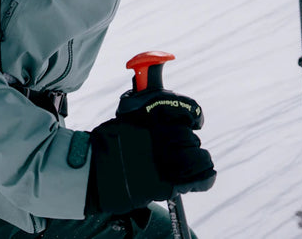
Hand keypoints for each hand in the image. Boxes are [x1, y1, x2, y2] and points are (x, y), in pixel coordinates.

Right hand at [85, 91, 215, 215]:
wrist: (91, 172)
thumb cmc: (105, 145)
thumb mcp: (125, 120)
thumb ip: (146, 117)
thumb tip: (162, 114)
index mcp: (152, 124)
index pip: (185, 119)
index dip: (191, 120)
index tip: (193, 123)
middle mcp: (161, 143)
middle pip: (191, 140)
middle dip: (191, 144)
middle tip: (187, 148)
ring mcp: (164, 164)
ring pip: (197, 159)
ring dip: (200, 160)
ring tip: (200, 162)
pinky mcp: (165, 186)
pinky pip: (196, 181)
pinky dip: (206, 179)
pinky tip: (209, 175)